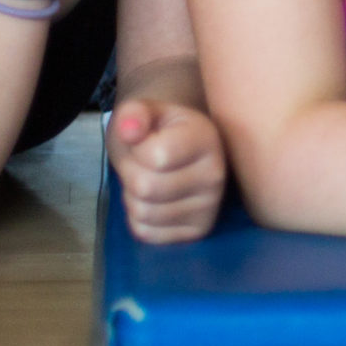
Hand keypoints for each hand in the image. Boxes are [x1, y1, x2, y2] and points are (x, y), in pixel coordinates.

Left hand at [108, 100, 228, 243]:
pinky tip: (154, 201)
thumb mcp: (143, 111)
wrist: (179, 149)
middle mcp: (216, 173)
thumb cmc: (158, 130)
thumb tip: (129, 131)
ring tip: (149, 180)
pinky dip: (139, 220)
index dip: (136, 150)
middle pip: (146, 187)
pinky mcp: (199, 230)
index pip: (156, 156)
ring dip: (133, 199)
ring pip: (144, 213)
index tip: (146, 142)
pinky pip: (147, 233)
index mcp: (206, 137)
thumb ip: (133, 113)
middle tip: (142, 165)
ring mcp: (210, 206)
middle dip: (131, 175)